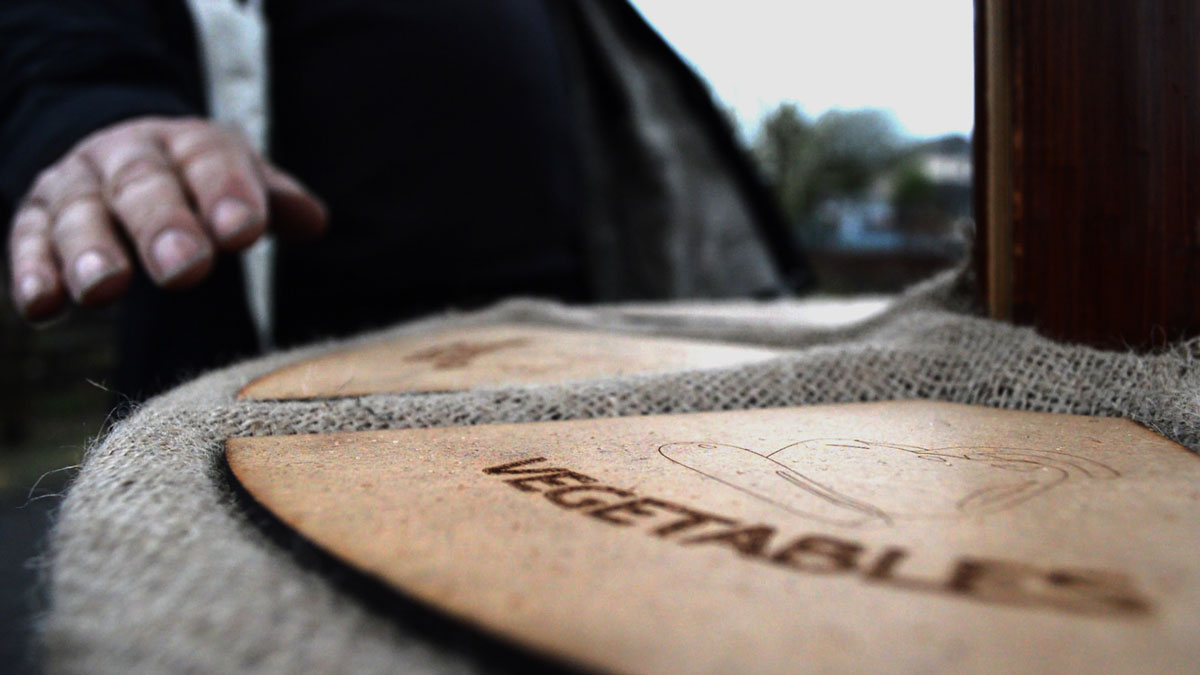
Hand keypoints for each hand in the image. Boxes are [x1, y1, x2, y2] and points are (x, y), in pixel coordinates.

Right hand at [7, 116, 326, 320]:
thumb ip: (275, 200)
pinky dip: (33, 271)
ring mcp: (77, 185)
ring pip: (79, 213)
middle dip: (163, 226)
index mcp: (188, 143)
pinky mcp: (35, 217)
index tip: (243, 232)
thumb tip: (314, 221)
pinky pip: (28, 239)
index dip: (226, 193)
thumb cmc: (198, 180)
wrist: (120, 152)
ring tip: (105, 289)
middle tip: (185, 270)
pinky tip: (42, 307)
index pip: (209, 160)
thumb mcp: (240, 180)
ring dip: (91, 251)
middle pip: (144, 186)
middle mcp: (127, 156)